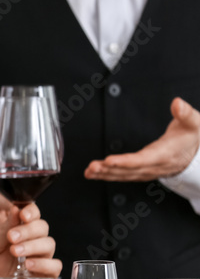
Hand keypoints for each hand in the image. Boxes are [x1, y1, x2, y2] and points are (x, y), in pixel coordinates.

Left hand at [0, 203, 61, 278]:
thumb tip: (15, 208)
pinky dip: (43, 264)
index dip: (31, 212)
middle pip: (42, 227)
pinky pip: (54, 266)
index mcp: (18, 232)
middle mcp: (32, 243)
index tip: (22, 215)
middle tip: (11, 238)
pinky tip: (28, 266)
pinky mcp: (45, 276)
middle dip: (28, 231)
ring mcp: (40, 259)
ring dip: (33, 246)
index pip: (32, 215)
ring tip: (15, 252)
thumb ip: (2, 229)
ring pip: (49, 244)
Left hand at [84, 97, 199, 181]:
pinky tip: (94, 174)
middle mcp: (153, 166)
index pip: (142, 160)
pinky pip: (123, 176)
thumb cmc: (192, 137)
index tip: (108, 160)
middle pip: (128, 170)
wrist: (198, 155)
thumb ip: (185, 113)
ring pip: (123, 175)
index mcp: (164, 155)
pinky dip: (108, 175)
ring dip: (105, 174)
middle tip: (92, 167)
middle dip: (109, 169)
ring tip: (89, 171)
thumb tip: (177, 103)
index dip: (125, 162)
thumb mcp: (193, 124)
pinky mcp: (141, 172)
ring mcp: (147, 171)